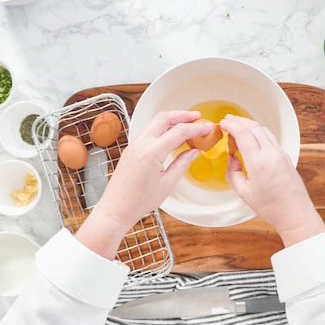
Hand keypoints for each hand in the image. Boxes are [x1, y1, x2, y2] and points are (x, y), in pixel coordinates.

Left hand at [77, 110, 212, 257]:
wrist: (116, 209)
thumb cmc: (139, 201)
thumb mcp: (167, 184)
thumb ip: (182, 164)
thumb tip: (194, 152)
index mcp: (151, 152)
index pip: (179, 131)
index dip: (196, 128)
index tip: (207, 128)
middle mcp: (141, 144)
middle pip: (164, 118)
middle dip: (182, 115)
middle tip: (197, 117)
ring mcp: (134, 145)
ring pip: (155, 123)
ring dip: (172, 120)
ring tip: (187, 125)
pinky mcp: (132, 149)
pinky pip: (149, 133)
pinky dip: (163, 130)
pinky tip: (173, 138)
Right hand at [219, 115, 324, 245]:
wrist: (295, 213)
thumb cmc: (271, 207)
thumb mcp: (244, 193)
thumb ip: (233, 173)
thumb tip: (232, 159)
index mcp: (259, 163)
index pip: (244, 133)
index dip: (231, 125)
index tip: (223, 123)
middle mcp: (272, 154)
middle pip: (254, 127)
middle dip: (239, 121)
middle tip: (227, 120)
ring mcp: (281, 154)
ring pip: (264, 130)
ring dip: (250, 125)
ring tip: (238, 126)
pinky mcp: (286, 157)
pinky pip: (271, 138)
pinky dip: (259, 133)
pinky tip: (252, 138)